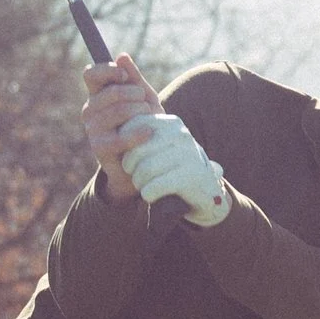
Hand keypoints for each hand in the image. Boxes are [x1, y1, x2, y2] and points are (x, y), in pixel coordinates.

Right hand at [85, 53, 163, 196]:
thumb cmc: (143, 122)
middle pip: (111, 92)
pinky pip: (119, 137)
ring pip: (118, 112)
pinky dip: (138, 133)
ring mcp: (92, 130)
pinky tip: (149, 131)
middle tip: (146, 103)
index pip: (91, 74)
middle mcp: (90, 110)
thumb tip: (122, 56)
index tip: (125, 76)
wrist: (145, 157)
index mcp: (97, 94)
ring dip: (140, 112)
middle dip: (135, 95)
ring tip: (149, 118)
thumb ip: (133, 78)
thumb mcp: (143, 98)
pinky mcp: (100, 148)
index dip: (107, 71)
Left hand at [118, 106, 230, 225]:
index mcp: (171, 123)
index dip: (125, 147)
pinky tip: (152, 195)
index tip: (130, 161)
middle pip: (137, 151)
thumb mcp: (160, 146)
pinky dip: (148, 194)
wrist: (206, 191)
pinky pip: (155, 186)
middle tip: (136, 178)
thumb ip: (140, 136)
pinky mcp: (191, 177)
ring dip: (139, 183)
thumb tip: (113, 134)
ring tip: (144, 187)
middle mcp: (181, 135)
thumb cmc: (174, 168)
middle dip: (130, 169)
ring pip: (145, 170)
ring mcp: (188, 155)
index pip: (133, 128)